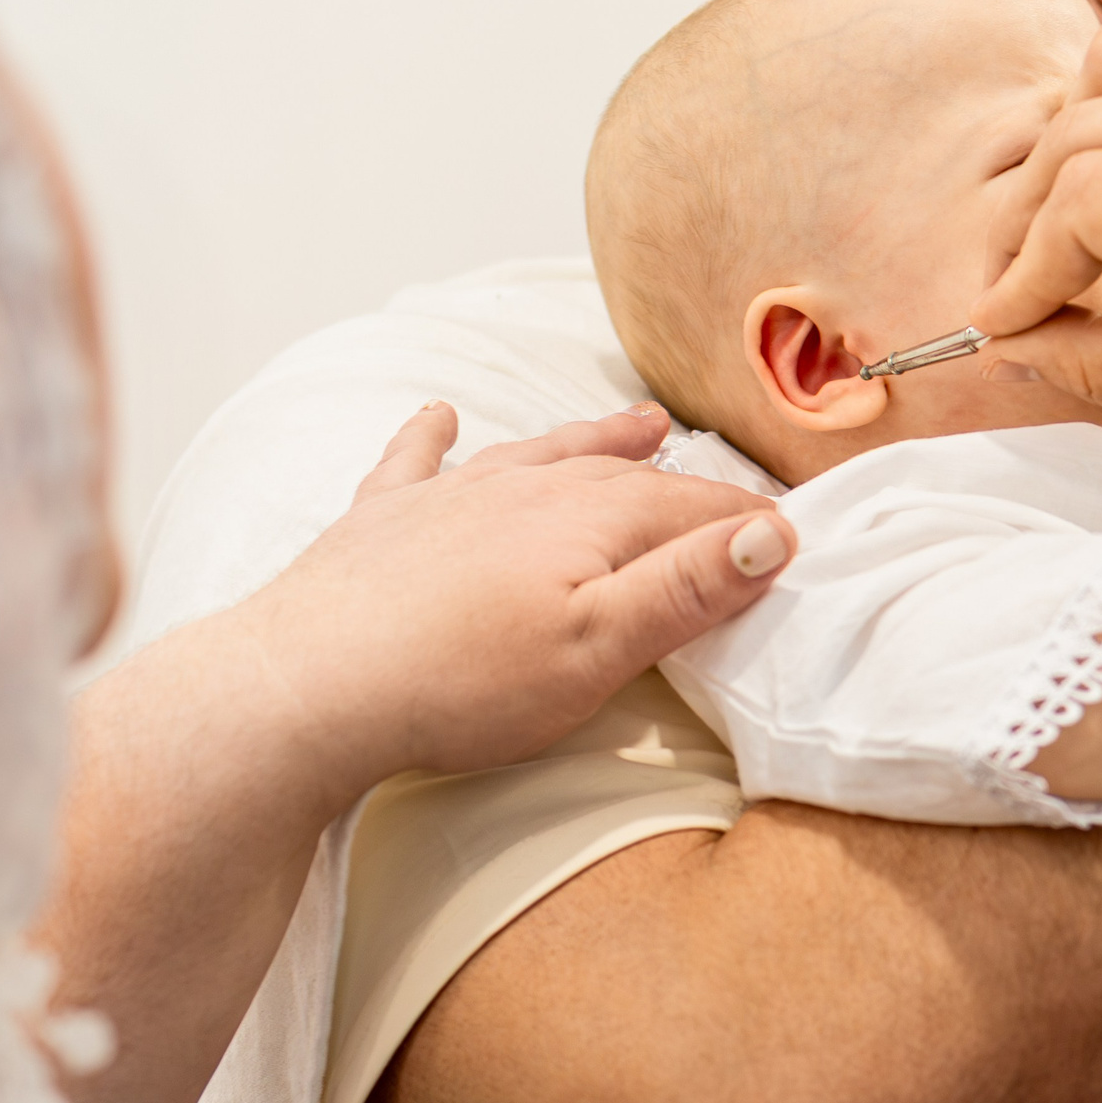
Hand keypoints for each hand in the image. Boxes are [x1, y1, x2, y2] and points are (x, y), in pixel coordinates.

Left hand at [228, 401, 794, 801]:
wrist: (309, 685)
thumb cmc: (460, 681)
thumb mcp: (601, 648)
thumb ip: (689, 586)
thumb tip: (774, 532)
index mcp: (588, 519)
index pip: (694, 510)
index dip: (748, 524)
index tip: (792, 536)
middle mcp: (524, 490)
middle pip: (625, 480)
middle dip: (684, 483)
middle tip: (733, 494)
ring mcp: (451, 500)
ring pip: (540, 456)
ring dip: (593, 440)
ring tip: (639, 424)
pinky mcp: (384, 523)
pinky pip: (418, 462)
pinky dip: (434, 437)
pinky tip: (439, 417)